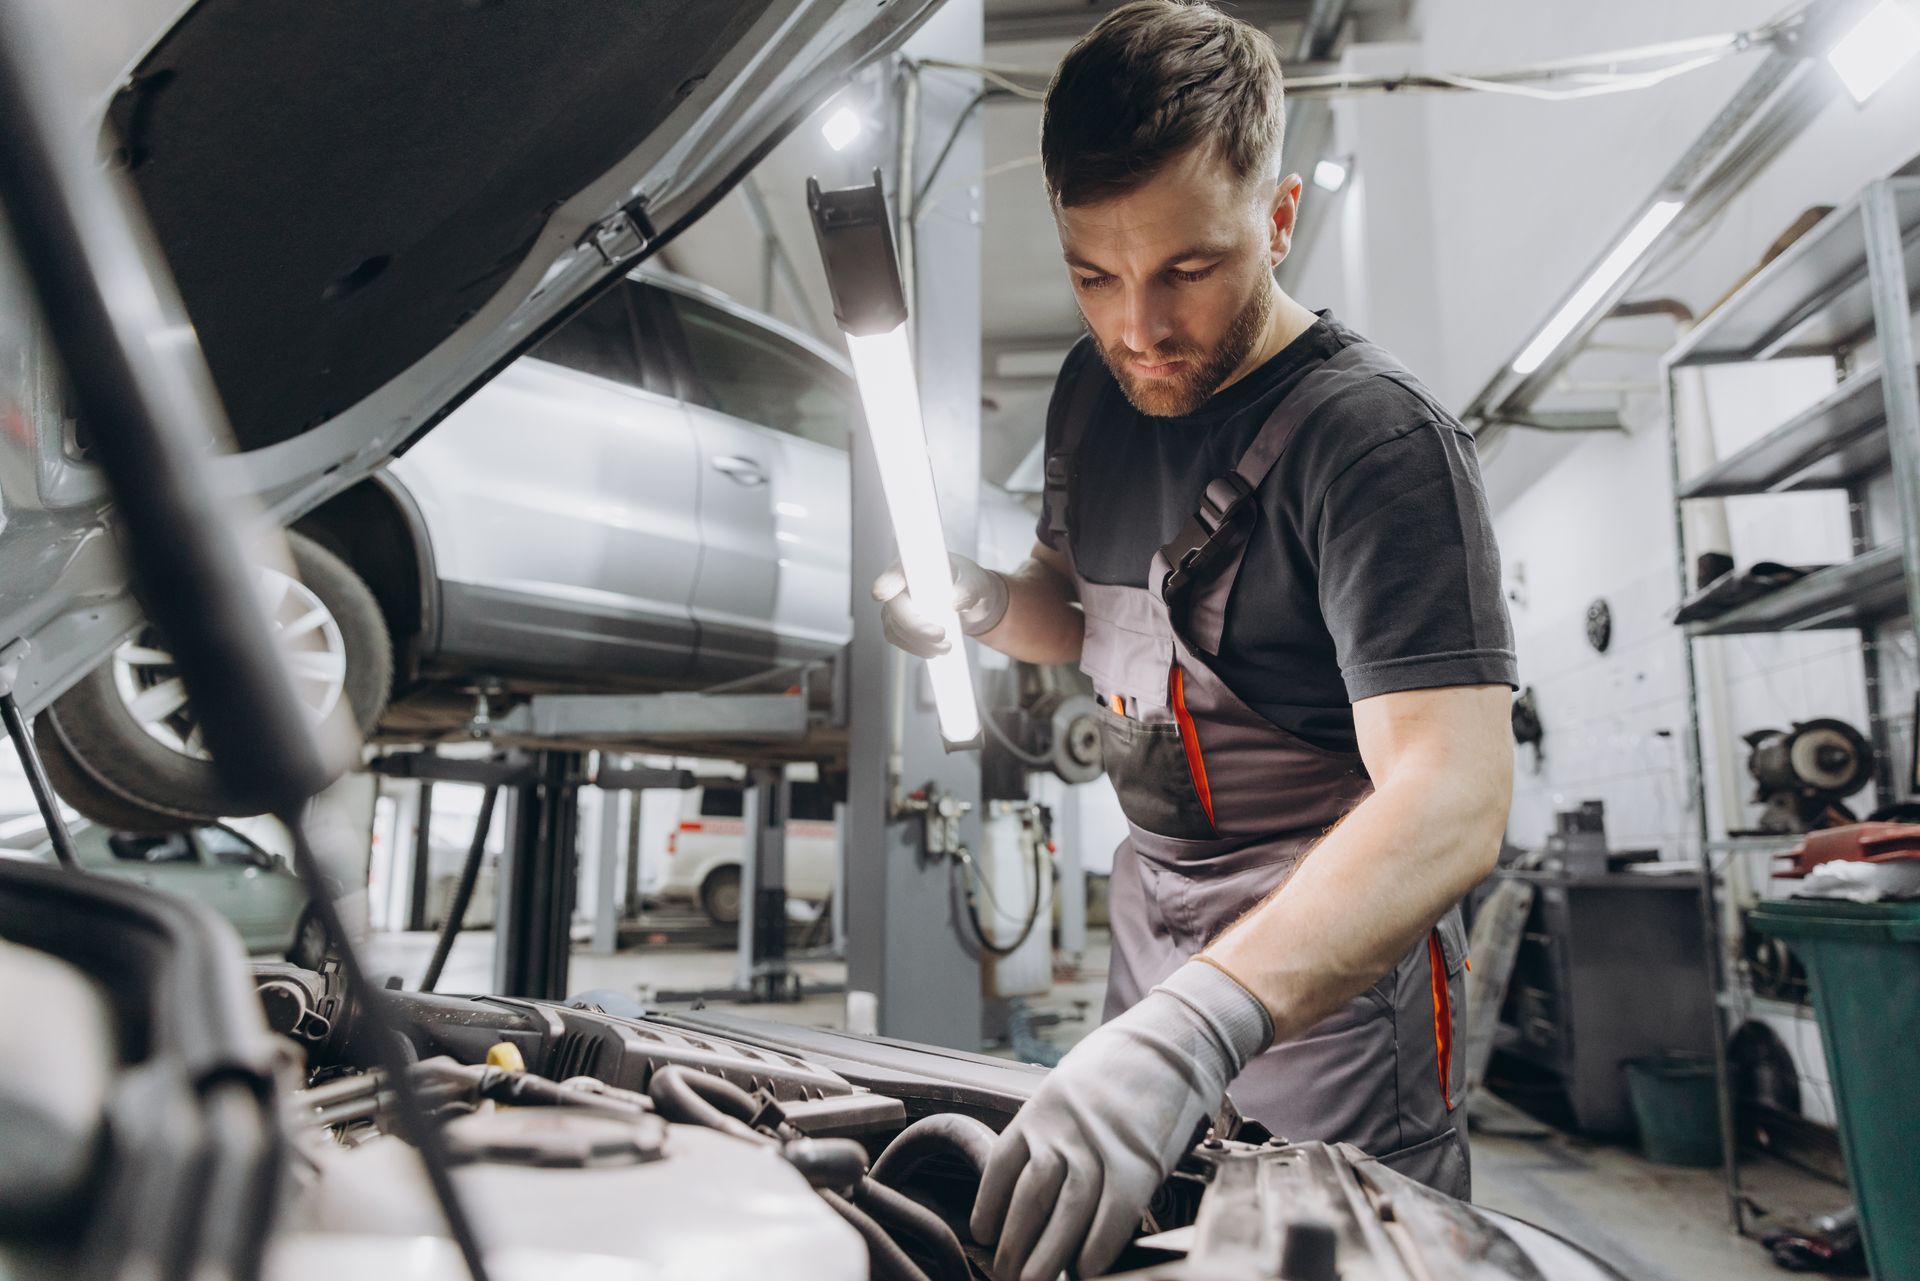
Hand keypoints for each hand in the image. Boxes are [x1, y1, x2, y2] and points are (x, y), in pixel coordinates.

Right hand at [871, 553, 1008, 657]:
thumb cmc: (969, 583)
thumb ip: (968, 589)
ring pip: (895, 628)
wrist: (970, 603)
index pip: (896, 571)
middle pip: (894, 607)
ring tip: (947, 646)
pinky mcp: (898, 625)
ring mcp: (896, 606)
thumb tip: (955, 601)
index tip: (882, 593)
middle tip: (940, 634)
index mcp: (916, 564)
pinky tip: (935, 650)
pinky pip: (899, 640)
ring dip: (920, 642)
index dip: (887, 582)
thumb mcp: (977, 582)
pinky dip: (918, 648)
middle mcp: (900, 584)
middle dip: (915, 625)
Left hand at [969, 962, 1271, 1280]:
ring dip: (1046, 1260)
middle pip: (1028, 1202)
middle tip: (1006, 1276)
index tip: (984, 1235)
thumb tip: (1038, 1177)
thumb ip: (1053, 1127)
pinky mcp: (1139, 1164)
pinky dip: (1096, 1250)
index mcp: (1041, 1110)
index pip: (1000, 1169)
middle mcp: (1063, 1131)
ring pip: (1064, 1217)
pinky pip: (1112, 1218)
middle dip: (1012, 1248)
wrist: (1174, 1040)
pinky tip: (1084, 1271)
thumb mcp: (1070, 1085)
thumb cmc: (1122, 1065)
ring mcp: (1101, 1148)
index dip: (988, 1209)